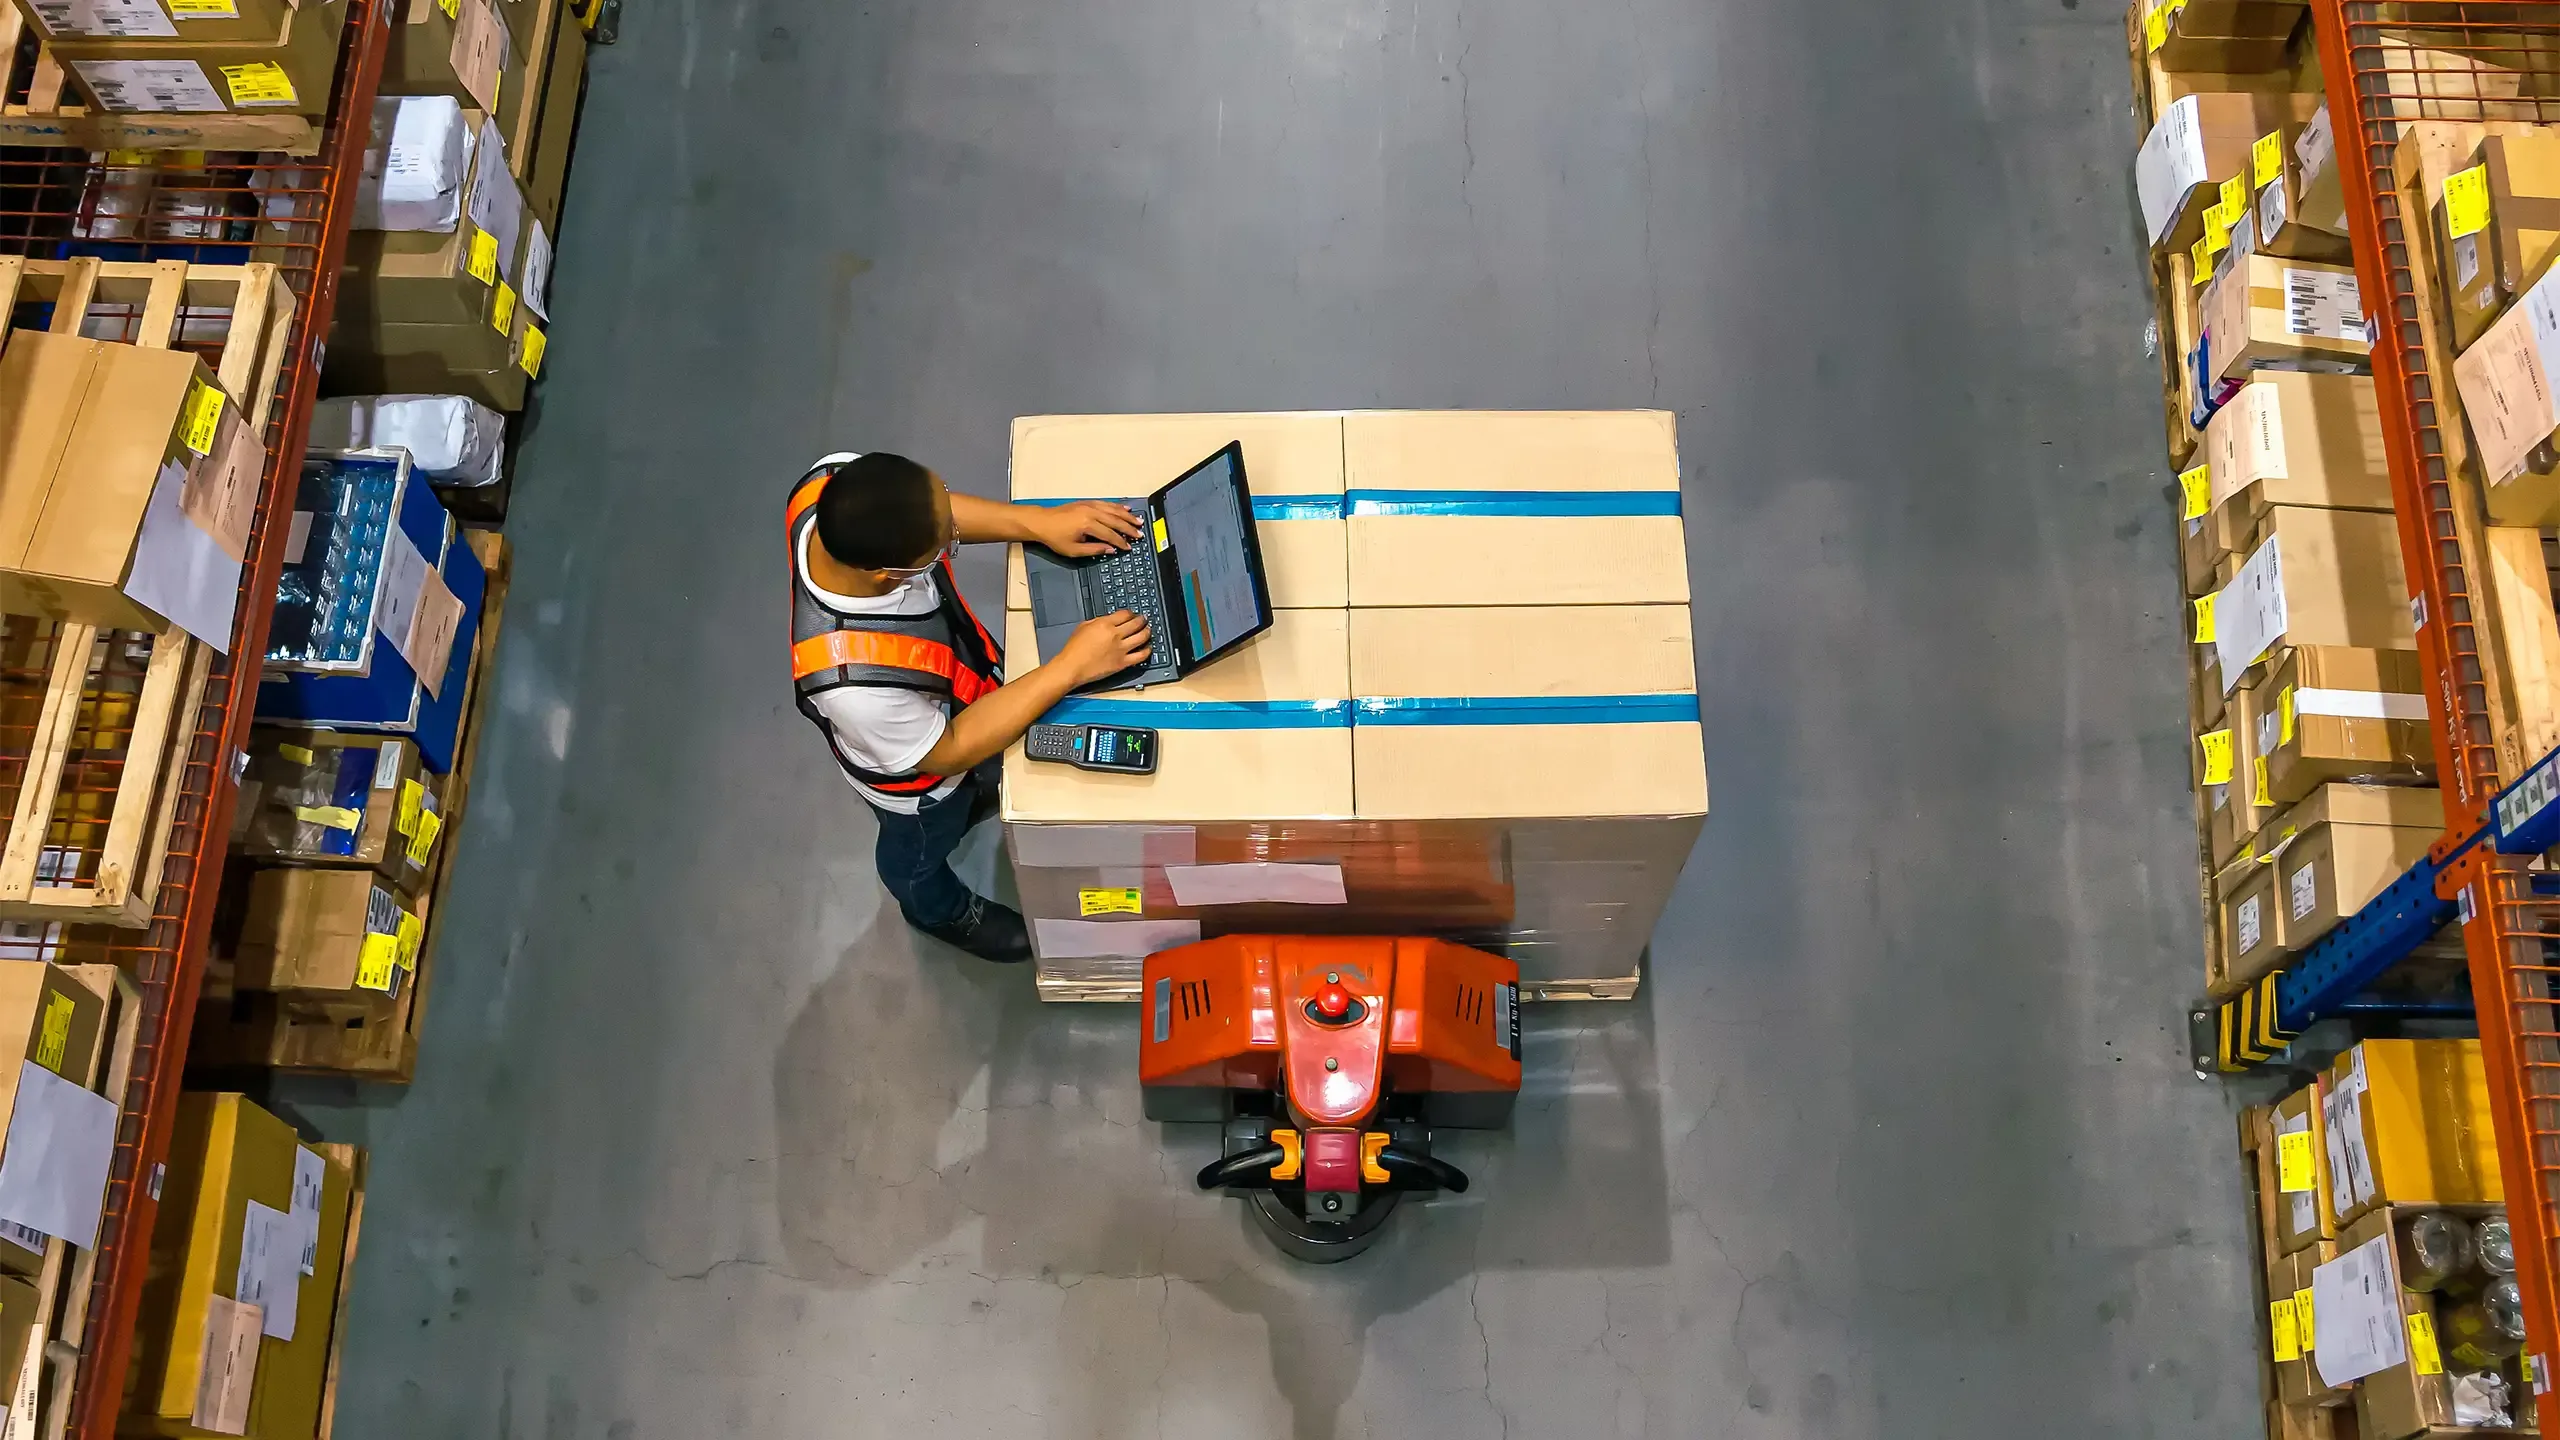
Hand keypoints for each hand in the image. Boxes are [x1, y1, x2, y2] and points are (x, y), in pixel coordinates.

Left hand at [1029, 500, 1144, 556]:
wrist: (1041, 522)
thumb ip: (1094, 550)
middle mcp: (1090, 512)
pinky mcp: (1087, 502)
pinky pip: (1106, 504)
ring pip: (1113, 510)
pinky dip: (1117, 506)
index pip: (1110, 535)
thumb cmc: (1054, 537)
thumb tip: (1110, 550)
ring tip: (1138, 521)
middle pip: (1115, 520)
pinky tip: (1125, 508)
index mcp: (1087, 525)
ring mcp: (1089, 505)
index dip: (1121, 542)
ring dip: (1127, 516)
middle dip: (1129, 528)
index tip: (1128, 547)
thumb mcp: (1073, 550)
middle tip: (1139, 534)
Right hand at [1058, 611, 1152, 684]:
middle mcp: (1115, 635)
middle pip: (1136, 623)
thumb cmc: (1073, 649)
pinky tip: (1148, 648)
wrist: (1071, 667)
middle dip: (1142, 620)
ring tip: (1148, 631)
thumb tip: (1109, 620)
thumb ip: (1098, 621)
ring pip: (1142, 637)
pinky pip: (1141, 656)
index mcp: (1105, 624)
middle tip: (1144, 619)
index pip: (1125, 614)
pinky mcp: (1122, 663)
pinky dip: (1147, 650)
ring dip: (1147, 632)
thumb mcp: (1083, 626)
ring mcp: (1120, 649)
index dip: (1132, 613)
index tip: (1133, 614)